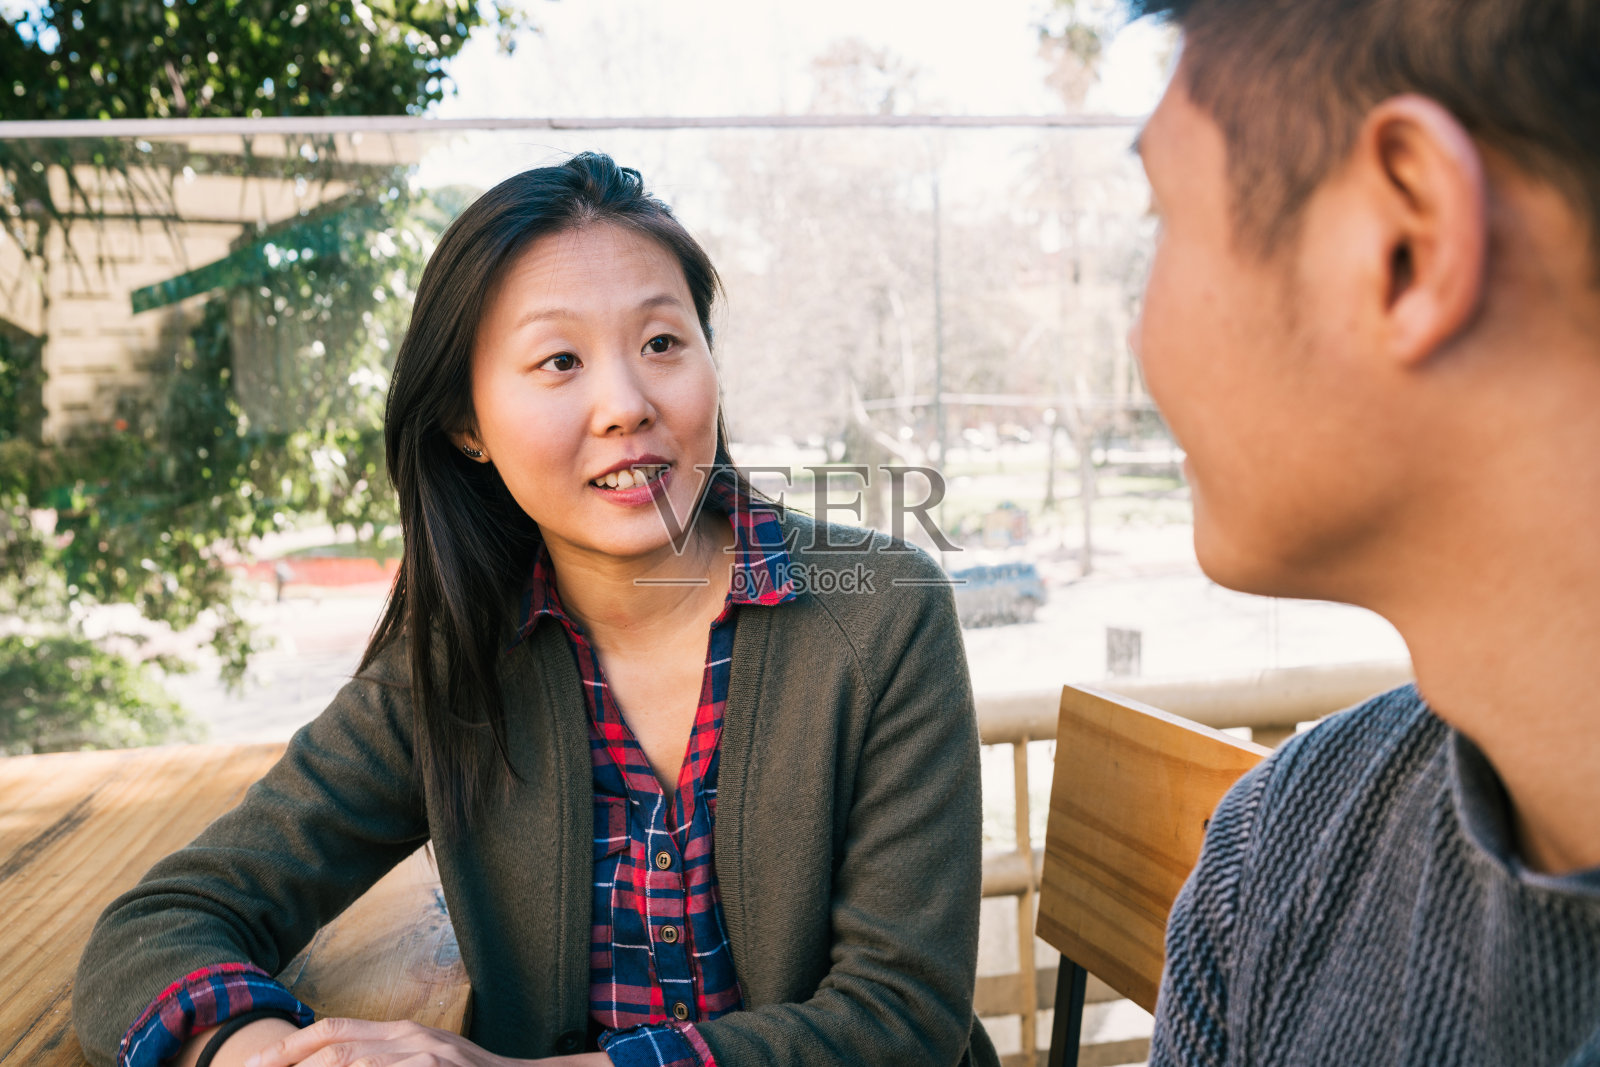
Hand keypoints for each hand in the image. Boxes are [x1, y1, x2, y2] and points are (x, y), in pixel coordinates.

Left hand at [242, 1017, 534, 1066]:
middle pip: (333, 1046)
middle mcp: (410, 1040)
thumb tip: (332, 1064)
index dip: (287, 1047)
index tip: (252, 1066)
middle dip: (286, 1064)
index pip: (332, 1029)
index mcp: (402, 1033)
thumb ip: (384, 1059)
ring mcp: (425, 1059)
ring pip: (349, 1062)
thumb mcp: (427, 1062)